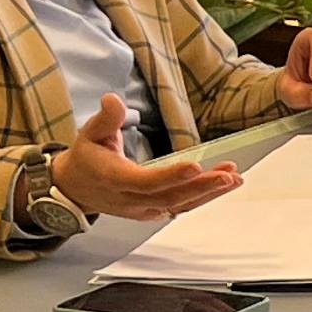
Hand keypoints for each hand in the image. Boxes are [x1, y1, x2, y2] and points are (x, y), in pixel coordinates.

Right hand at [50, 96, 241, 220]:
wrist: (76, 188)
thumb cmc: (86, 158)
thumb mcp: (90, 133)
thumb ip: (106, 118)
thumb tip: (112, 99)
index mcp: (114, 180)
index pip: (145, 182)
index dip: (170, 176)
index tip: (195, 166)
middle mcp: (130, 200)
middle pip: (169, 197)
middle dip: (200, 187)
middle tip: (227, 175)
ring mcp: (143, 210)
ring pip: (179, 205)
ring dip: (209, 192)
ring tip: (235, 178)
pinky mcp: (153, 212)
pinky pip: (181, 207)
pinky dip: (204, 196)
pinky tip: (225, 184)